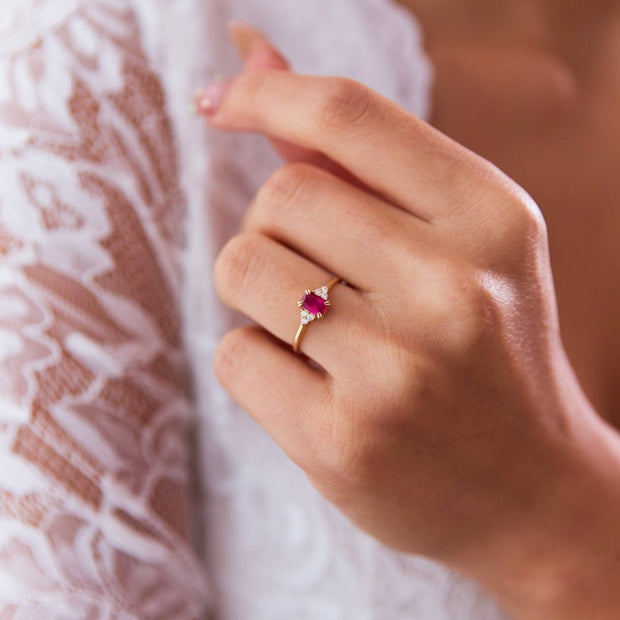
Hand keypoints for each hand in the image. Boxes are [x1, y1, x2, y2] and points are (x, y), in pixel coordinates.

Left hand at [199, 25, 619, 618]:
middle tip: (320, 277)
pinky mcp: (343, 443)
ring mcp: (397, 371)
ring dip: (257, 292)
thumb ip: (358, 158)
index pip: (348, 115)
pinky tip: (313, 392)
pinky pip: (235, 356)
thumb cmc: (488, 353)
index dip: (264, 93)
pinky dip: (255, 363)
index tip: (218, 100)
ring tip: (316, 332)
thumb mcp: (460, 244)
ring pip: (242, 266)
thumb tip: (252, 57)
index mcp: (491, 219)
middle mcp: (452, 287)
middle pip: (279, 196)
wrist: (533, 493)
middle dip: (276, 229)